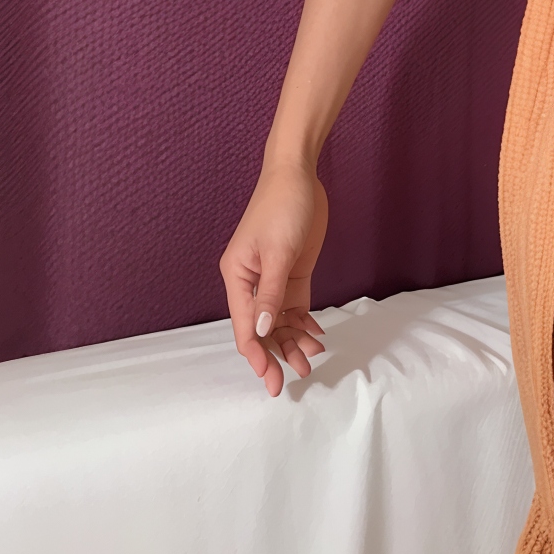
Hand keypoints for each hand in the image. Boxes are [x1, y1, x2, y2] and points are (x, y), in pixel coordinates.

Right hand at [220, 164, 328, 396]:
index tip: (271, 378)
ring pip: (280, 321)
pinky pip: (294, 307)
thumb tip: (264, 331)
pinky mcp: (293, 273)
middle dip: (277, 354)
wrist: (299, 175)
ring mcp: (273, 279)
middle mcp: (252, 283)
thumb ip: (271, 293)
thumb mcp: (278, 251)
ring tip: (312, 358)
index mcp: (238, 277)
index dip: (257, 354)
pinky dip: (303, 323)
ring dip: (293, 340)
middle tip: (297, 377)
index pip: (245, 326)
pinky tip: (316, 336)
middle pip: (262, 329)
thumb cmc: (282, 207)